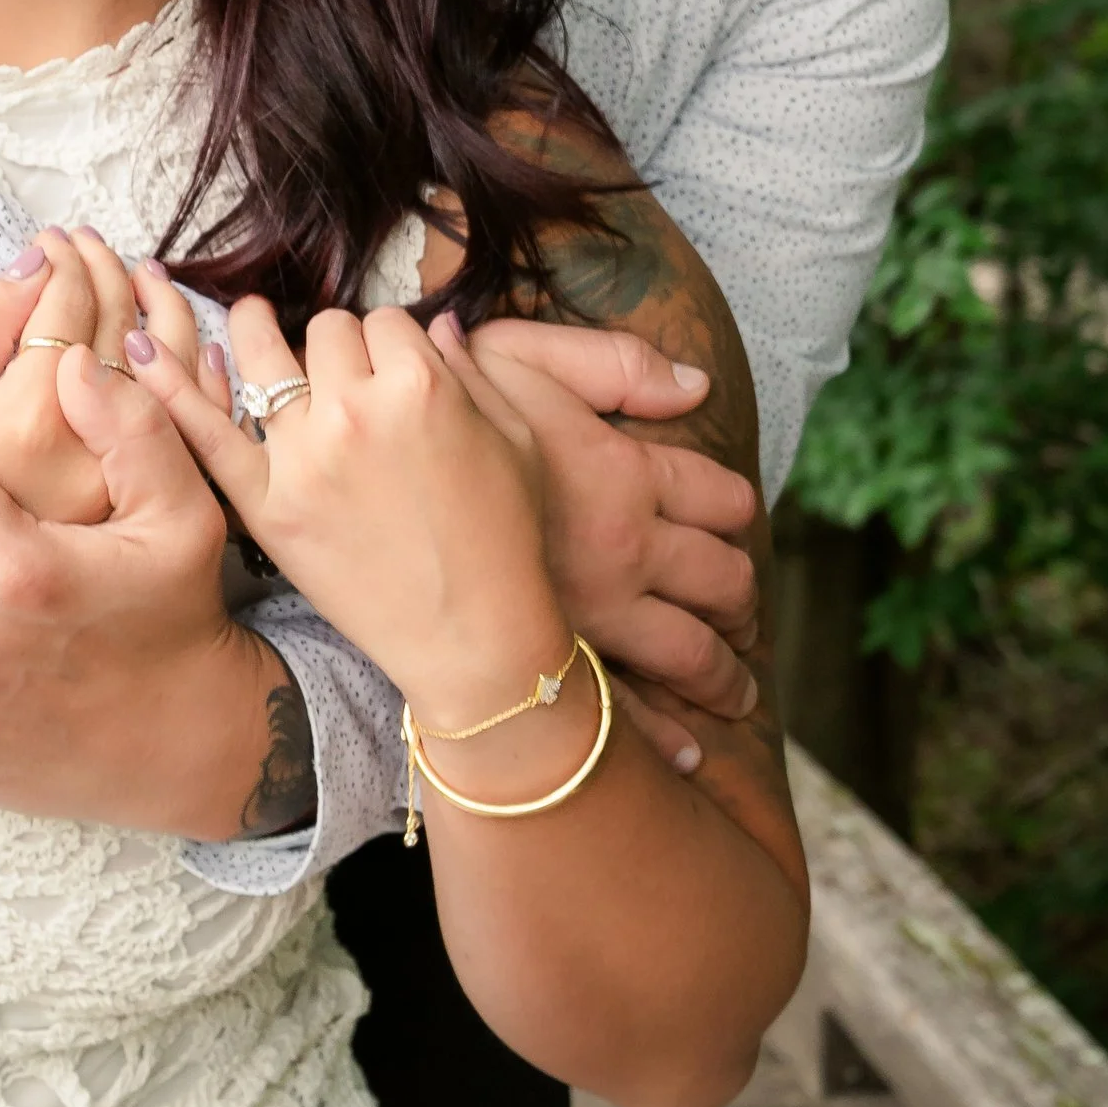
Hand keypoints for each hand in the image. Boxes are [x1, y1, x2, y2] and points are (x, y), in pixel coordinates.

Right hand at [0, 226, 182, 527]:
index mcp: (28, 423)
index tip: (50, 243)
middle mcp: (96, 449)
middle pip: (118, 328)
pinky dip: (201, 361)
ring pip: (172, 360)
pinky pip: (204, 413)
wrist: (12, 601)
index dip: (59, 263)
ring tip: (138, 273)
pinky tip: (181, 337)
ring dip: (160, 302)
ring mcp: (139, 476)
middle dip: (106, 271)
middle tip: (87, 245)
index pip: (62, 309)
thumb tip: (33, 269)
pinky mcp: (170, 501)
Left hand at [130, 295, 570, 737]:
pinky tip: (136, 352)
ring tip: (246, 321)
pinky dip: (168, 391)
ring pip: (265, 358)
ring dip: (253, 332)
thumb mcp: (516, 440)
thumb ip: (475, 370)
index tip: (389, 365)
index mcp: (423, 385)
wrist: (473, 636)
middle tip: (340, 376)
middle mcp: (356, 409)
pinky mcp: (267, 506)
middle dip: (335, 348)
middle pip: (326, 333)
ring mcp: (304, 457)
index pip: (385, 322)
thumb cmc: (506, 540)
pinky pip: (208, 435)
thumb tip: (436, 320)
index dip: (388, 342)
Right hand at [461, 320, 760, 752]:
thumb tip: (697, 388)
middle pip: (723, 581)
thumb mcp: (523, 355)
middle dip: (744, 602)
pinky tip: (689, 752)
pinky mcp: (550, 653)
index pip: (721, 497)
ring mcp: (592, 609)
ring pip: (692, 652)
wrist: (364, 474)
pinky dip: (666, 736)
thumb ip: (613, 363)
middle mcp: (625, 547)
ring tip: (735, 686)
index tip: (737, 520)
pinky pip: (625, 710)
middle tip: (744, 615)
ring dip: (726, 673)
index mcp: (624, 472)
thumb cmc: (440, 406)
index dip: (738, 510)